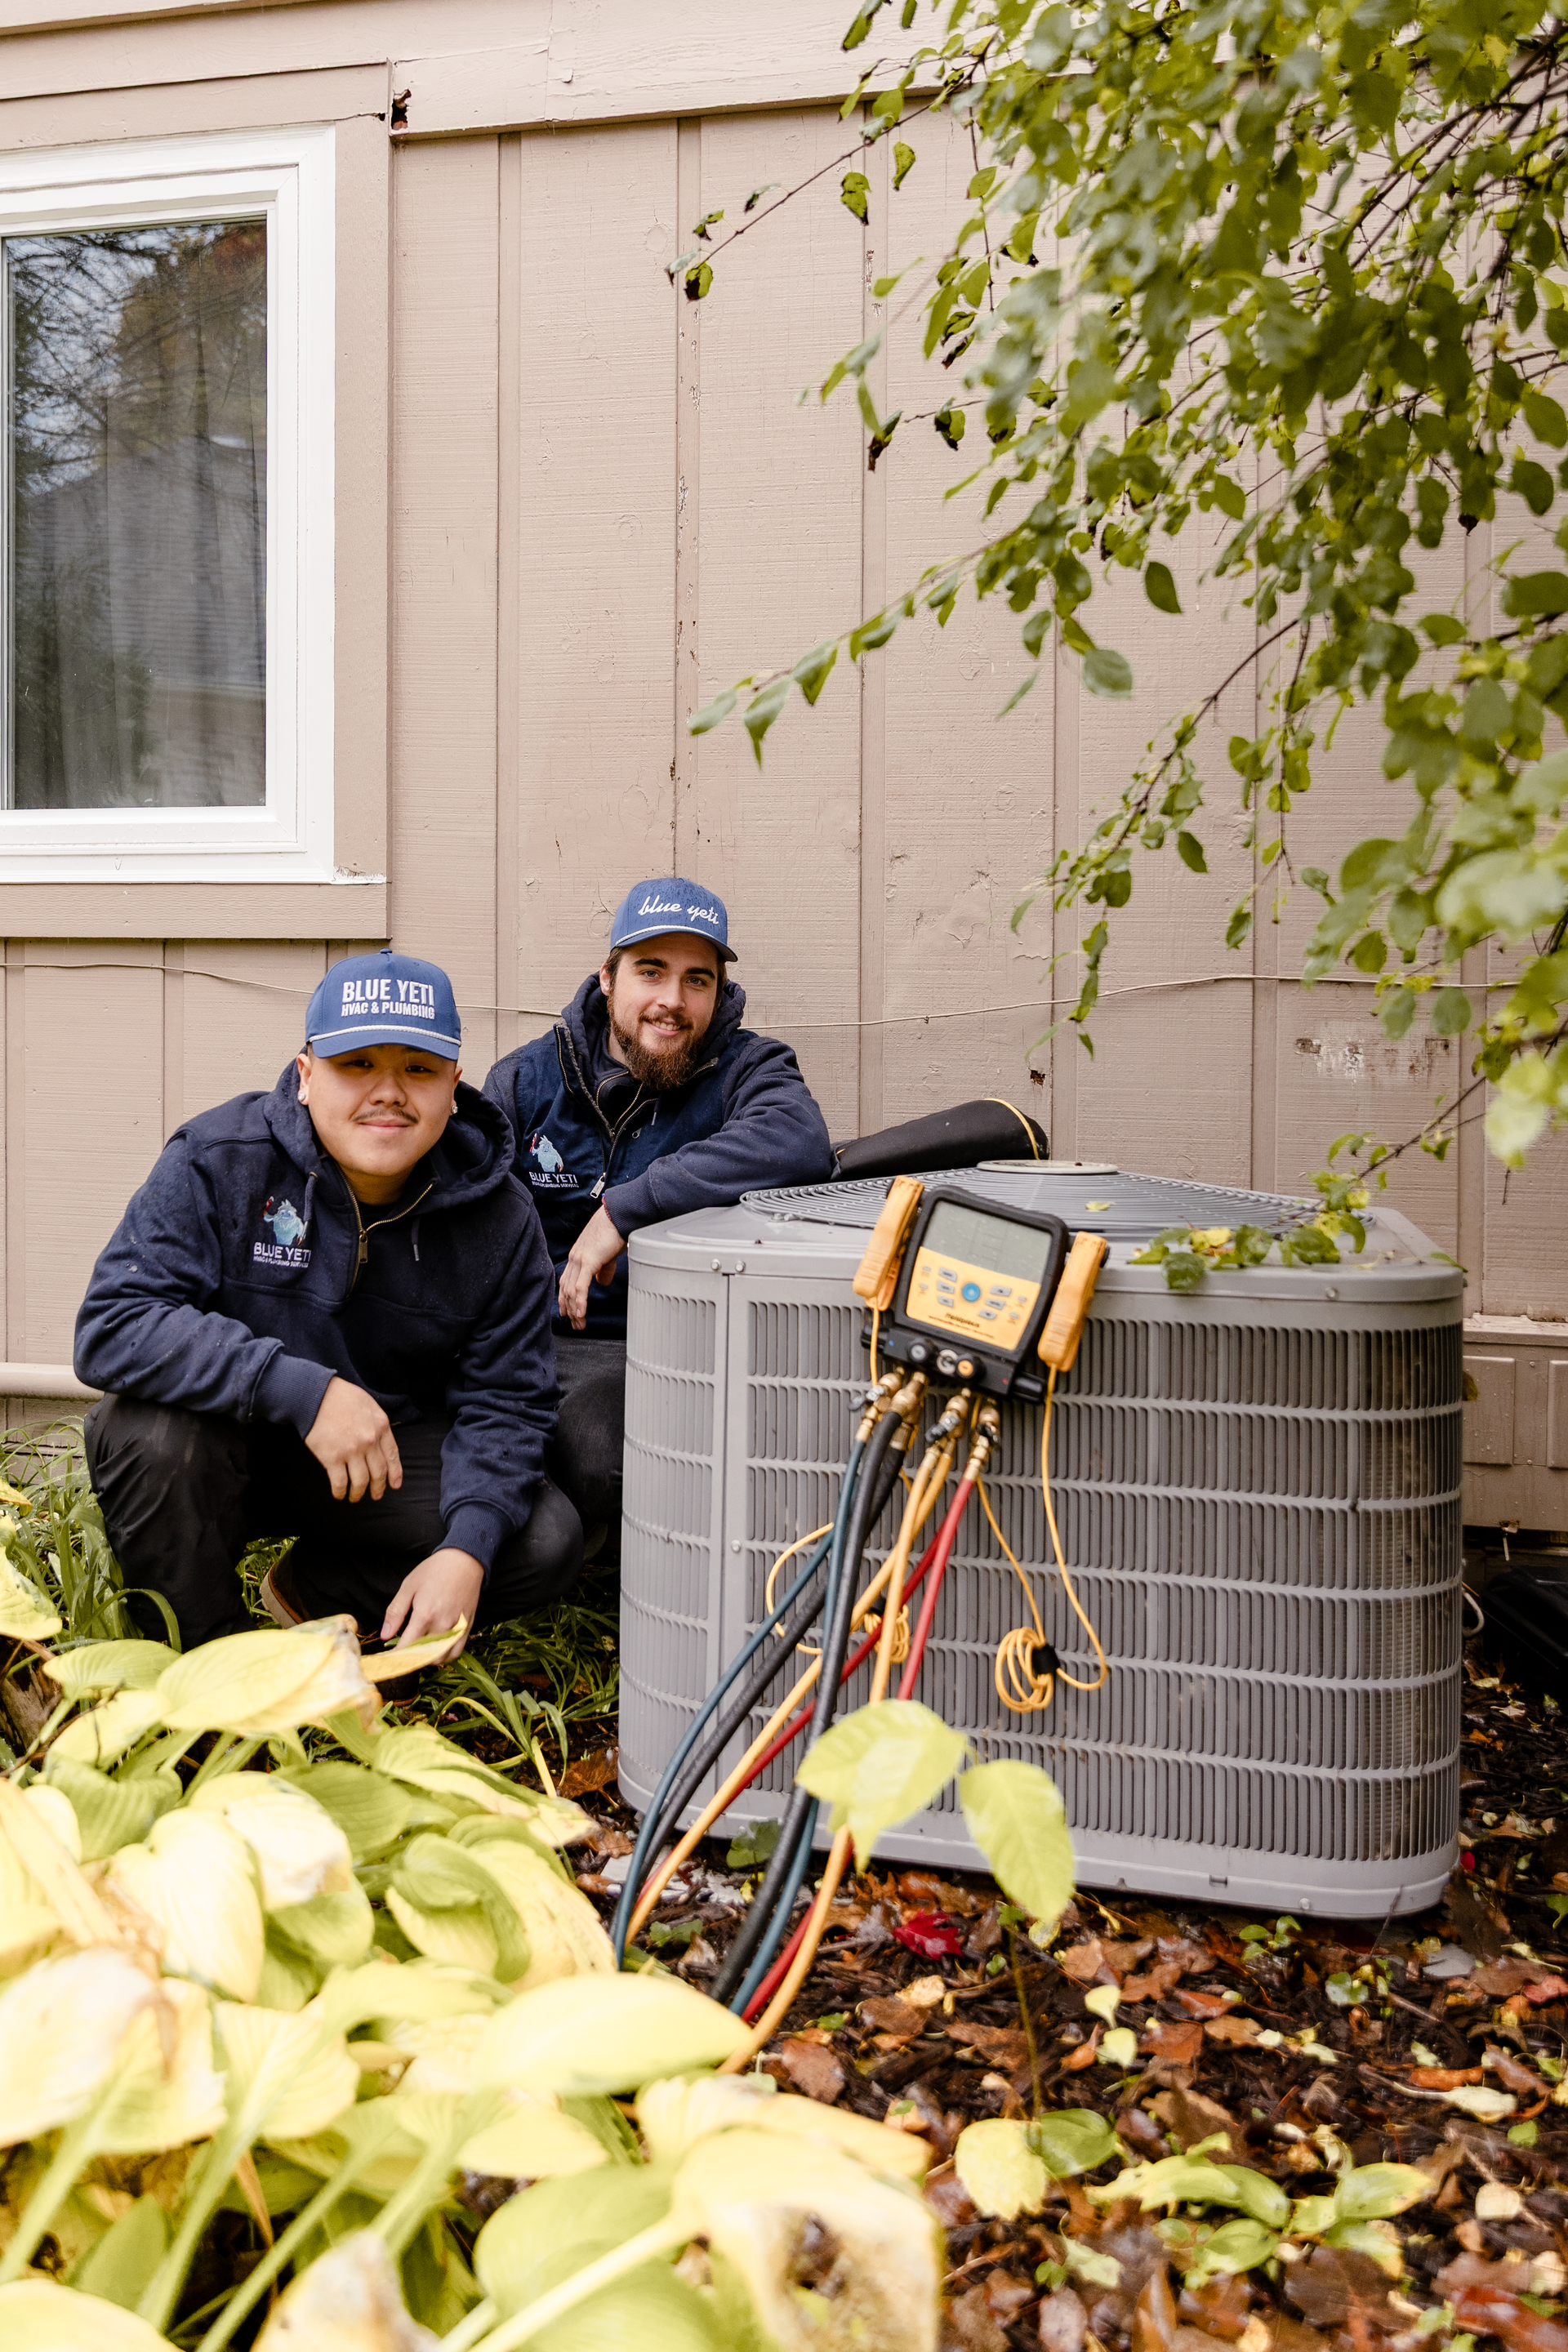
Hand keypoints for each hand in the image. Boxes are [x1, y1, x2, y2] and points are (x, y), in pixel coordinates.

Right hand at [305, 1375, 402, 1502]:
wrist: (316, 1395)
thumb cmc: (341, 1397)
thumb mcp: (369, 1405)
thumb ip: (377, 1424)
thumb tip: (380, 1442)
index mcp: (381, 1427)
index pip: (392, 1455)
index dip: (395, 1472)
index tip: (394, 1485)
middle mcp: (369, 1441)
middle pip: (378, 1472)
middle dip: (378, 1487)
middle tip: (376, 1495)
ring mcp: (351, 1451)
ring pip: (361, 1481)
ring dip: (359, 1493)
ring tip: (355, 1498)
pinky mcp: (332, 1458)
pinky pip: (340, 1482)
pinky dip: (340, 1492)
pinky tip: (339, 1494)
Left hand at [380, 1548, 482, 1658]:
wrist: (464, 1561)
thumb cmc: (434, 1571)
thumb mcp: (408, 1586)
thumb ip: (395, 1613)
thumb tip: (385, 1635)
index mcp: (425, 1615)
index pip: (406, 1647)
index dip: (395, 1657)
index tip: (388, 1659)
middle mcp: (442, 1625)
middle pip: (423, 1657)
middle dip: (409, 1658)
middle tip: (402, 1651)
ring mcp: (457, 1628)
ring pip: (440, 1659)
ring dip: (427, 1660)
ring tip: (418, 1651)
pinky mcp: (467, 1628)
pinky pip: (456, 1652)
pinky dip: (444, 1656)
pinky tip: (436, 1649)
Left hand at [558, 1204, 625, 1330]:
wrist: (617, 1216)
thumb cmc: (613, 1230)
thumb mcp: (606, 1254)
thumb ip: (603, 1269)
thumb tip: (601, 1282)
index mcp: (576, 1256)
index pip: (565, 1282)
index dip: (565, 1300)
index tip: (568, 1313)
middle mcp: (574, 1259)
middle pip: (565, 1290)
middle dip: (569, 1310)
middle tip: (576, 1325)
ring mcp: (580, 1260)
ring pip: (571, 1291)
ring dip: (575, 1310)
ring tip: (580, 1323)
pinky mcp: (589, 1261)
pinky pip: (581, 1285)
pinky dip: (580, 1301)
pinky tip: (581, 1312)